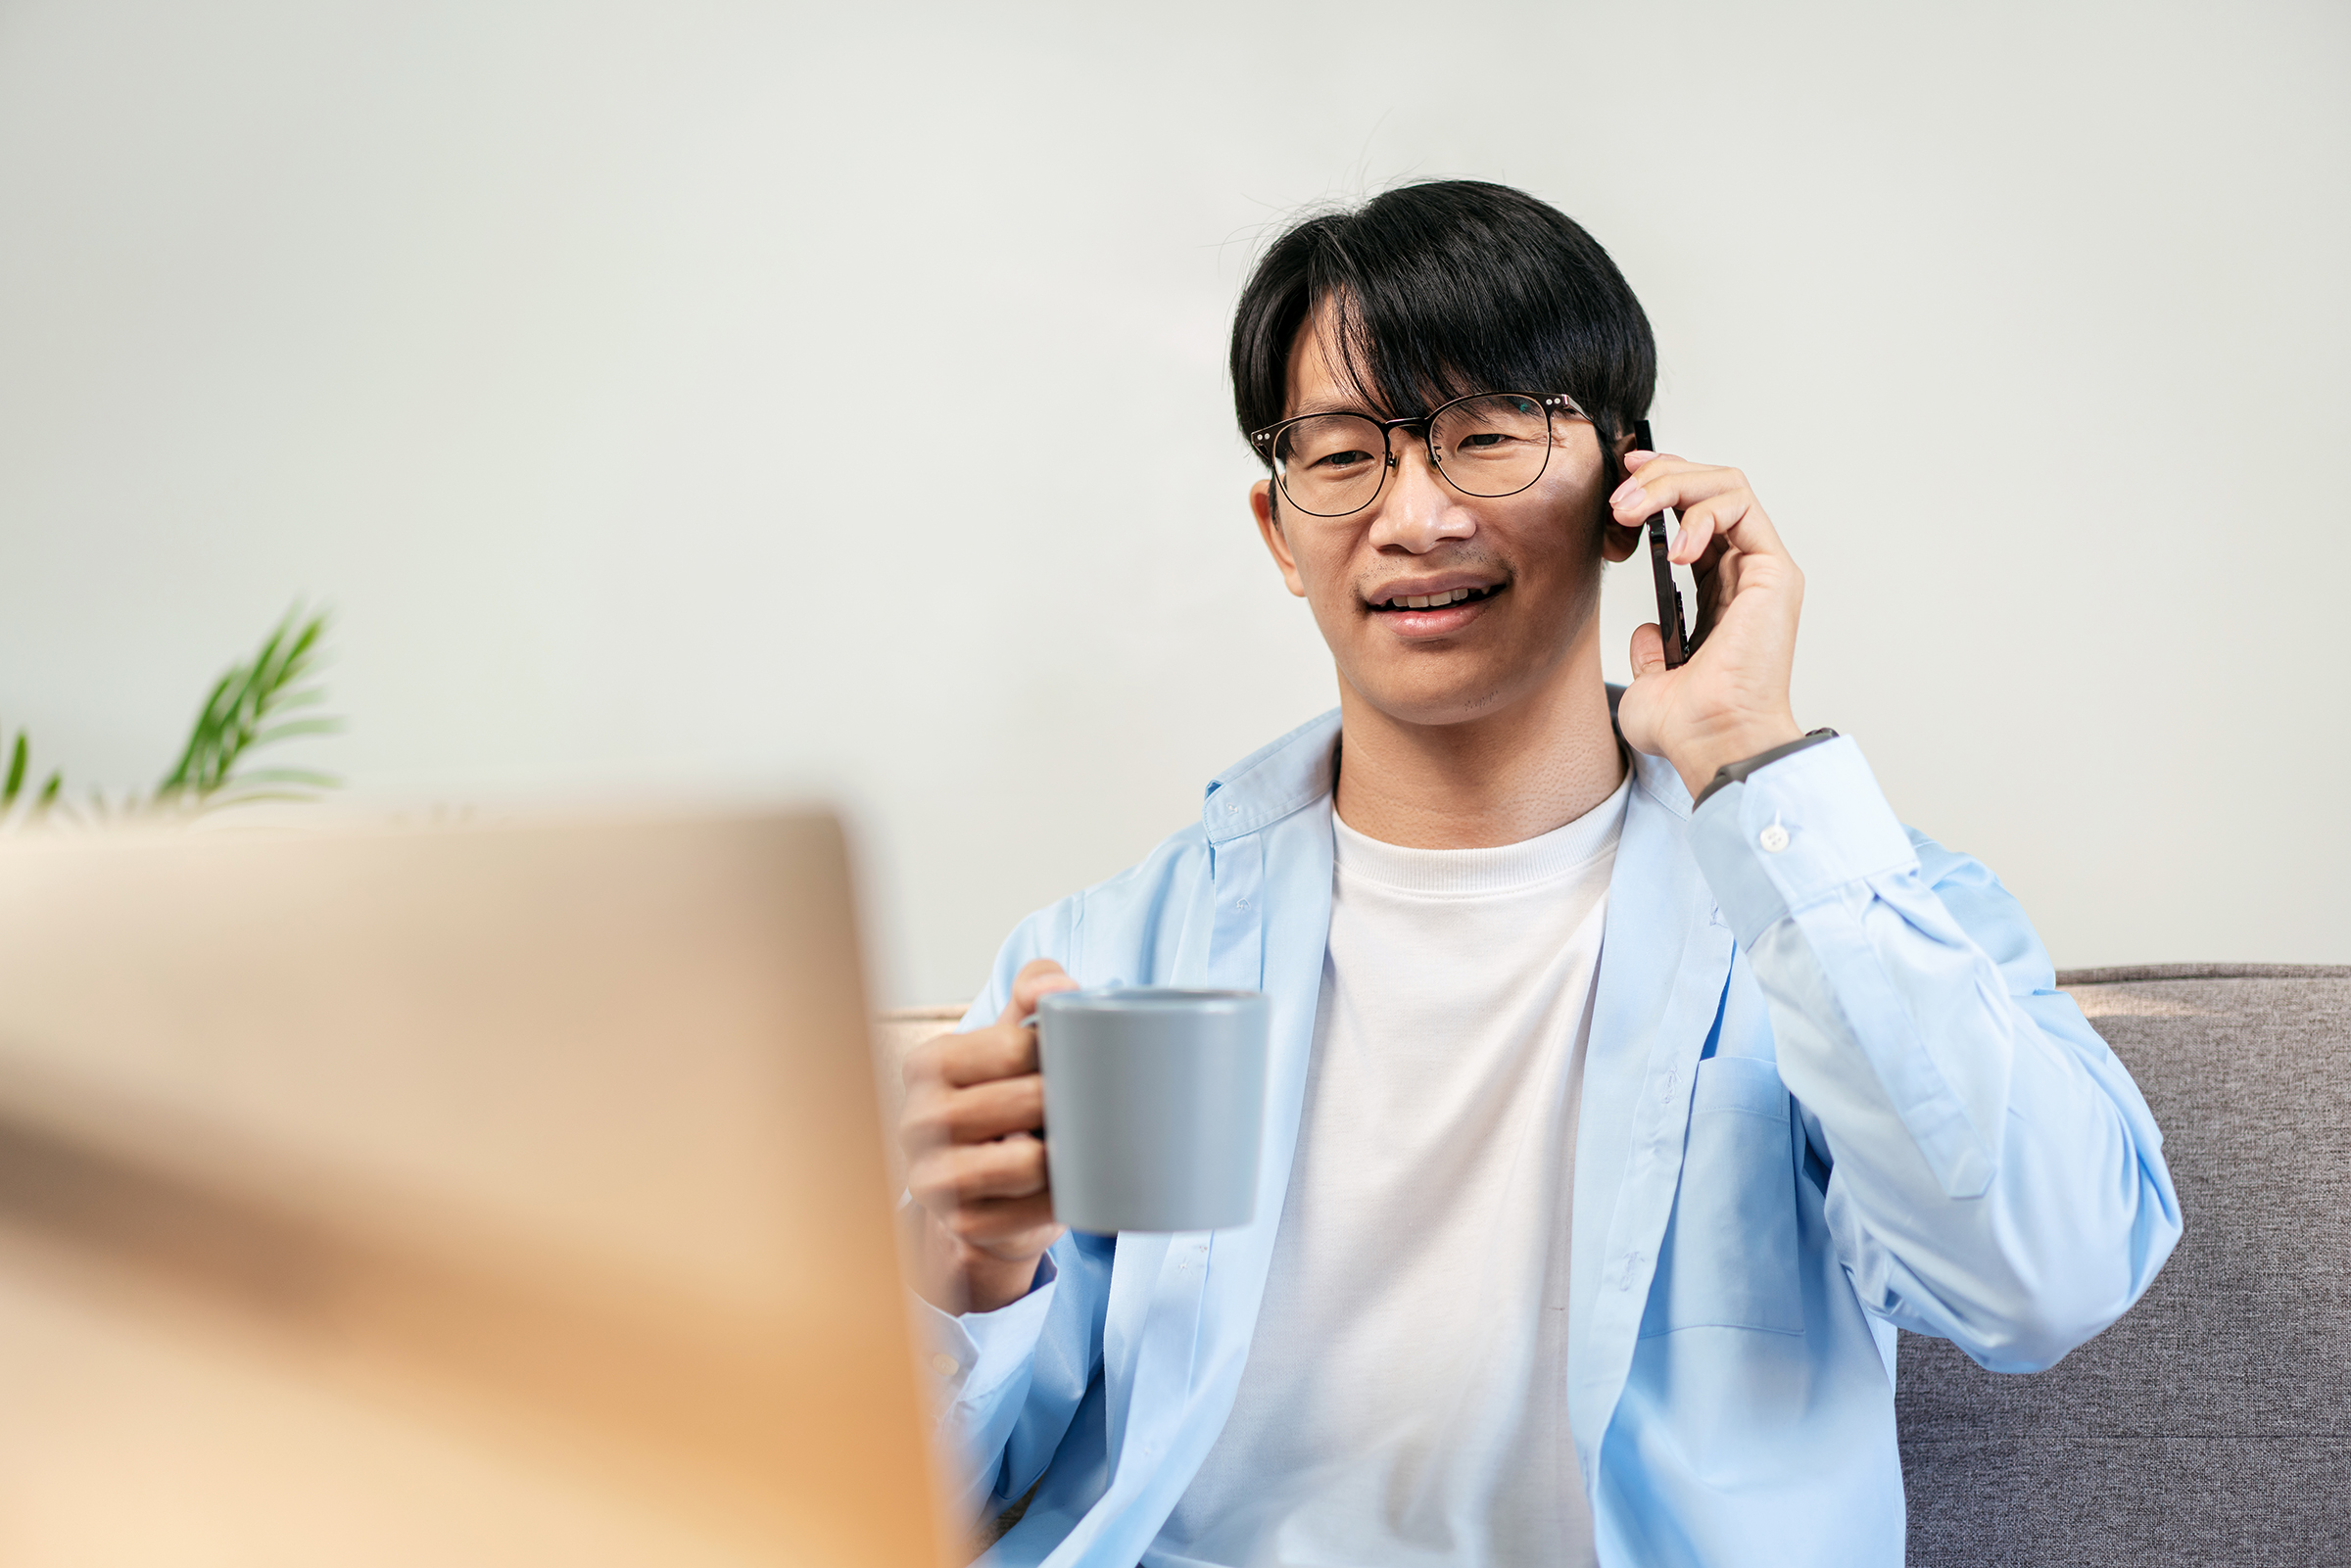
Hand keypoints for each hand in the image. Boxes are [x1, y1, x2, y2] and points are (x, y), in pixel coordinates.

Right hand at [899, 959, 1076, 1314]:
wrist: (980, 1188)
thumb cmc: (1001, 1100)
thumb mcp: (1009, 1041)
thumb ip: (1032, 995)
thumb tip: (1059, 986)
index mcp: (928, 1064)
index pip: (1012, 1046)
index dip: (1059, 1052)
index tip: (1076, 1059)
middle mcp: (919, 1120)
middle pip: (1026, 1102)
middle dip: (1068, 1103)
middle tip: (1086, 1105)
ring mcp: (933, 1177)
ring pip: (1027, 1162)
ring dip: (1063, 1154)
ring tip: (1072, 1144)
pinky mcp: (961, 1223)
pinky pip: (1031, 1212)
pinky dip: (1060, 1199)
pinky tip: (1065, 1186)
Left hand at [1609, 451, 1804, 802]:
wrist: (1711, 741)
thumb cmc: (1688, 725)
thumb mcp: (1650, 681)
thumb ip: (1649, 651)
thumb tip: (1645, 634)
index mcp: (1720, 593)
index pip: (1694, 515)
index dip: (1661, 485)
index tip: (1623, 478)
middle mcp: (1745, 575)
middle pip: (1709, 488)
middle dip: (1658, 477)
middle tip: (1619, 500)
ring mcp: (1762, 569)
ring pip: (1725, 485)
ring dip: (1671, 486)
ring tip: (1632, 515)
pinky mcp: (1774, 571)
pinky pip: (1740, 506)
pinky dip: (1700, 512)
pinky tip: (1674, 550)